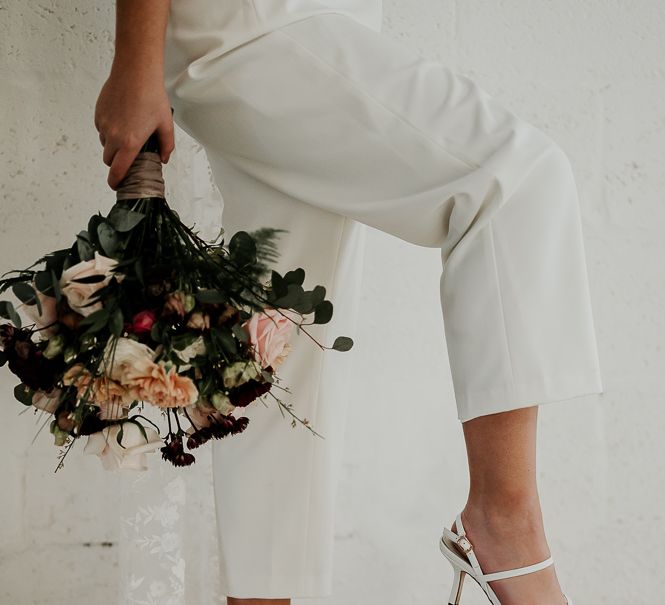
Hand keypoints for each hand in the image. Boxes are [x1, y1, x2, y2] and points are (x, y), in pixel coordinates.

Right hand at [94, 70, 174, 190]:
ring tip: (129, 133)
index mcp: (130, 143)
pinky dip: (109, 131)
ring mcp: (104, 124)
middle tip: (130, 156)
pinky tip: (122, 120)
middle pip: (109, 160)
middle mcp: (114, 136)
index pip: (118, 171)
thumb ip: (166, 146)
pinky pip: (101, 129)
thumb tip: (163, 158)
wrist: (136, 72)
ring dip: (114, 146)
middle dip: (117, 162)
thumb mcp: (166, 125)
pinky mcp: (98, 114)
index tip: (117, 185)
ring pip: (105, 144)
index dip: (116, 181)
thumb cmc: (151, 96)